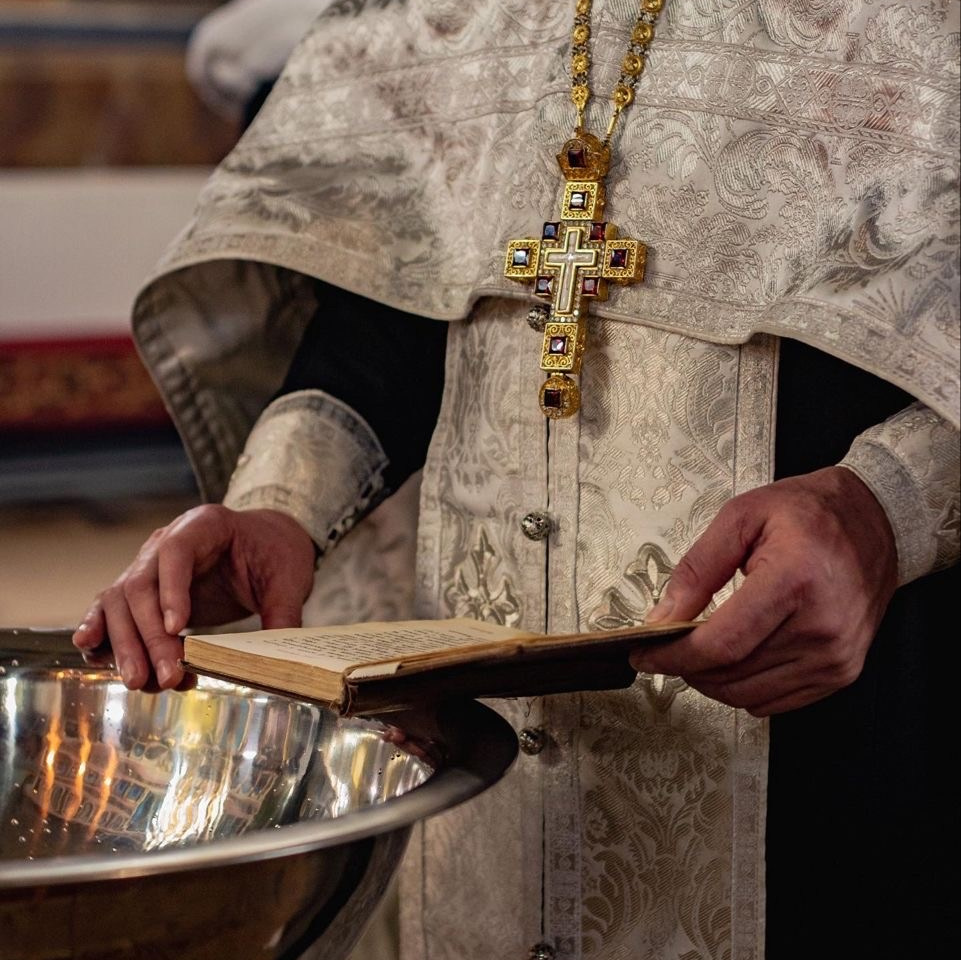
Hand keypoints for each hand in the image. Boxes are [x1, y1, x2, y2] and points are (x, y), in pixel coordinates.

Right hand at [72, 506, 315, 690]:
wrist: (266, 543)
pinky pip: (113, 609)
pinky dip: (102, 632)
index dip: (172, 590)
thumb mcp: (290, 579)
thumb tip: (276, 663)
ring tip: (141, 682)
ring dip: (126, 644)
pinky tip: (93, 654)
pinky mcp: (145, 590)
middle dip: (148, 636)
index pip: (176, 550)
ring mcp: (150, 564)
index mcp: (205, 524)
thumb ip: (283, 614)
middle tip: (163, 677)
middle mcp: (166, 540)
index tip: (177, 628)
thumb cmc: (276, 554)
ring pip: (120, 602)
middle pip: (140, 584)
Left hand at [629, 467, 898, 715]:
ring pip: (748, 695)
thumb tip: (663, 617)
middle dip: (684, 667)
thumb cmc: (811, 512)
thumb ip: (697, 569)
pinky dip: (742, 689)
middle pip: (731, 674)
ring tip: (695, 651)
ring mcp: (835, 656)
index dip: (672, 656)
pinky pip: (776, 701)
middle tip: (662, 648)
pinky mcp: (842, 672)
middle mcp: (821, 627)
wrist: (876, 520)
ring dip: (710, 681)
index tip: (643, 654)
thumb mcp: (741, 517)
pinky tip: (731, 661)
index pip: (720, 644)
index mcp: (794, 581)